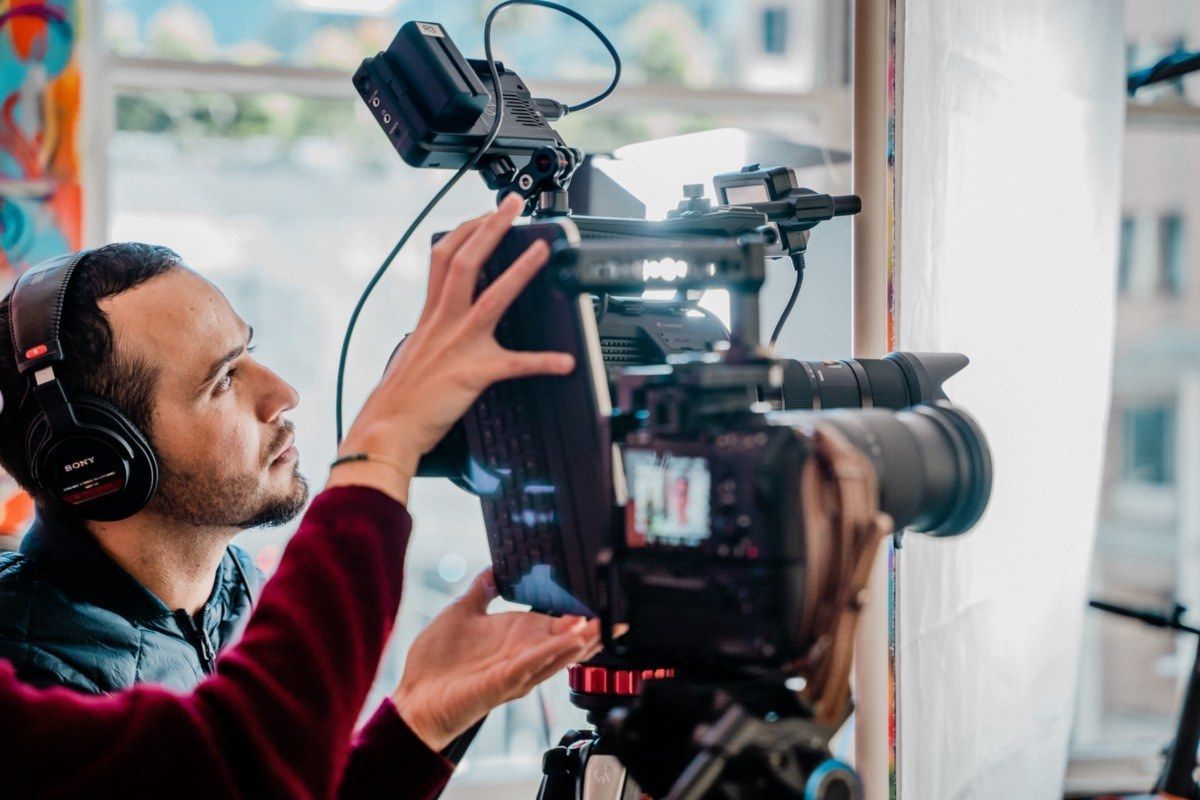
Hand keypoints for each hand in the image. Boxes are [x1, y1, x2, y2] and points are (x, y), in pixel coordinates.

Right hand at [328, 193, 574, 501]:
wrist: (389, 429)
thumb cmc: (401, 397)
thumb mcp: (414, 351)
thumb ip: (433, 331)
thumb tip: (449, 323)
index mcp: (430, 315)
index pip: (444, 257)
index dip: (466, 230)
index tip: (485, 213)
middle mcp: (443, 322)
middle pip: (465, 262)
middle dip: (490, 228)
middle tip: (512, 205)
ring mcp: (458, 346)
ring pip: (491, 298)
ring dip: (520, 272)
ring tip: (543, 251)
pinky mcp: (472, 373)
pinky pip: (514, 365)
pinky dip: (543, 363)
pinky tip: (565, 362)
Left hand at [391, 570, 600, 751]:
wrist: (414, 699)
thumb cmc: (435, 664)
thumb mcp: (461, 613)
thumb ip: (481, 590)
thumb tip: (494, 568)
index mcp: (515, 637)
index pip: (553, 623)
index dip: (576, 612)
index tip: (598, 597)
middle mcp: (521, 654)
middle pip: (565, 640)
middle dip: (591, 629)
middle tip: (617, 614)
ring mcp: (516, 669)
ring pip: (558, 653)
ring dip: (583, 639)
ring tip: (605, 624)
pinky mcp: (504, 682)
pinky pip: (536, 664)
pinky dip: (557, 651)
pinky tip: (575, 640)